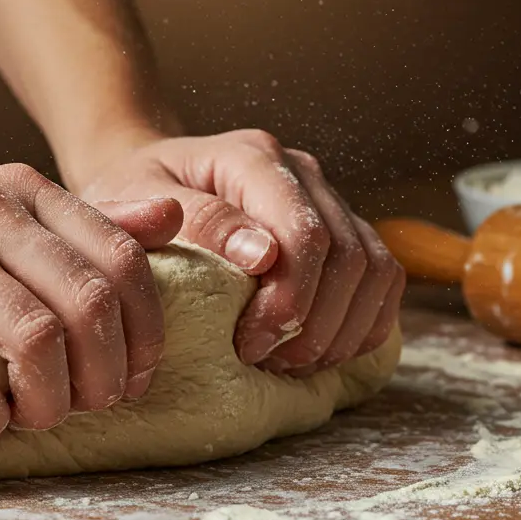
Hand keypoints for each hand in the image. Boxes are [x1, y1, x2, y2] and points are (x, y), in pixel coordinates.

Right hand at [0, 158, 181, 439]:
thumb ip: (74, 222)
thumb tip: (170, 221)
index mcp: (23, 191)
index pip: (124, 258)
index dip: (146, 328)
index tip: (134, 374)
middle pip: (92, 301)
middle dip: (107, 372)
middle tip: (91, 406)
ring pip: (37, 338)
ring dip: (50, 399)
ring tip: (34, 418)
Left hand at [72, 129, 404, 375]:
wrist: (149, 180)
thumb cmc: (137, 195)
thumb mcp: (138, 200)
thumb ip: (198, 219)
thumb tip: (263, 255)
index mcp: (253, 157)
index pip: (304, 232)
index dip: (291, 298)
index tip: (250, 345)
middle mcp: (302, 172)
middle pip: (349, 256)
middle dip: (317, 324)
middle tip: (271, 362)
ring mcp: (328, 198)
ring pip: (376, 269)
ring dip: (343, 330)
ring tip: (293, 362)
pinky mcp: (342, 228)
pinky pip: (383, 279)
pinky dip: (363, 324)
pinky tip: (321, 352)